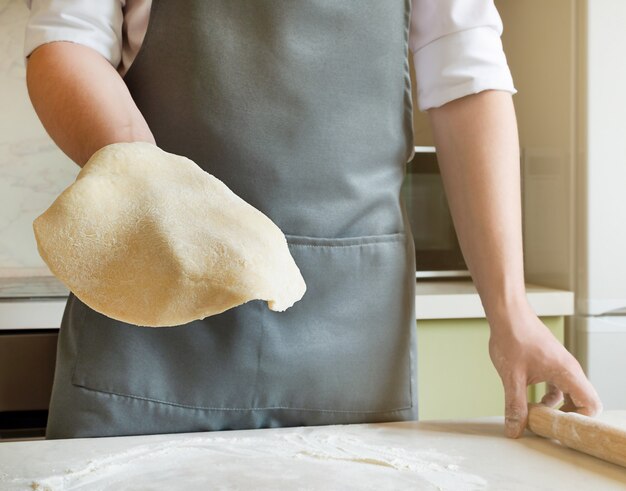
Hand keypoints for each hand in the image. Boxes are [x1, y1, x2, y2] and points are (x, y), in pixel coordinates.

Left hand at [488, 304, 602, 437]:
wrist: (506, 313)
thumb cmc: (512, 337)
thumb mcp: (511, 377)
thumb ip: (515, 405)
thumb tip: (514, 430)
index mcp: (567, 373)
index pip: (591, 405)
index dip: (580, 421)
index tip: (560, 429)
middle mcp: (569, 369)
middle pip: (582, 401)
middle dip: (568, 417)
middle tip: (547, 426)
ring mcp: (560, 365)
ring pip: (568, 393)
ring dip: (555, 407)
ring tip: (535, 415)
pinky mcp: (549, 362)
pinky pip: (557, 385)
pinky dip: (548, 395)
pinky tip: (529, 399)